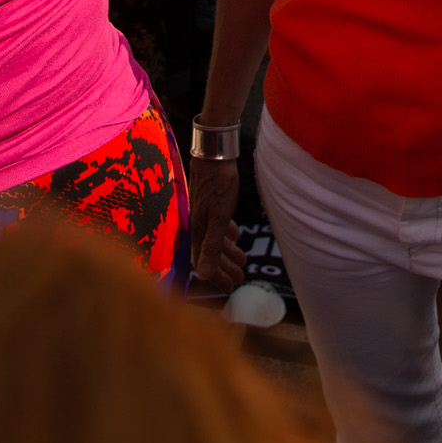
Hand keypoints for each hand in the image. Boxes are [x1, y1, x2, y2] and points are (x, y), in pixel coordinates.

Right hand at [190, 158, 245, 287]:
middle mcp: (198, 225)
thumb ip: (212, 246)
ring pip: (215, 239)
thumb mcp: (219, 217)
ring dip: (228, 252)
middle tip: (240, 279)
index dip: (217, 278)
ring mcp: (204, 213)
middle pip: (210, 254)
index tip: (229, 289)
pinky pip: (218, 224)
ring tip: (243, 261)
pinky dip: (227, 233)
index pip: (204, 263)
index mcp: (198, 231)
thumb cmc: (217, 183)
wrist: (215, 153)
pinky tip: (236, 236)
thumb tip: (204, 276)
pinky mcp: (210, 202)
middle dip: (225, 268)